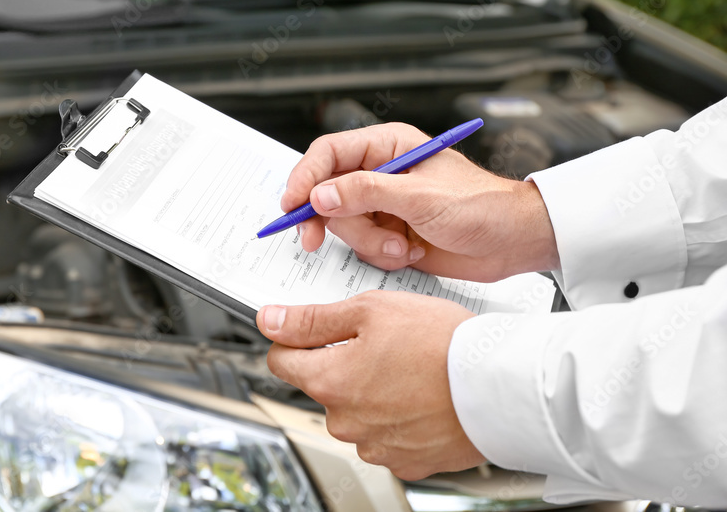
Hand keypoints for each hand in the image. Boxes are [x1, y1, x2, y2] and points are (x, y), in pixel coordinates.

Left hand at [257, 291, 485, 479]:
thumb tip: (270, 321)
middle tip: (384, 342)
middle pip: (323, 386)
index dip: (295, 338)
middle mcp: (346, 422)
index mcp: (330, 382)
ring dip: (372, 391)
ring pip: (356, 411)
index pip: (280, 360)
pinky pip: (387, 435)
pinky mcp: (406, 461)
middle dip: (342, 363)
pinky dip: (398, 416)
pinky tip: (422, 395)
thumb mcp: (371, 310)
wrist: (502, 387)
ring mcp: (375, 446)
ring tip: (411, 368)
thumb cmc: (444, 345)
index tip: (313, 330)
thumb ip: (312, 319)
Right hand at [284, 123, 558, 281]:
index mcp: (388, 147)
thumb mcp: (420, 196)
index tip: (292, 204)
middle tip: (314, 240)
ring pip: (344, 225)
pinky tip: (411, 252)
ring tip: (402, 246)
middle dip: (333, 221)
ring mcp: (384, 206)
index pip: (329, 153)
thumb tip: (321, 194)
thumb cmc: (482, 206)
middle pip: (328, 194)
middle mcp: (381, 173)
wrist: (514, 243)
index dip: (305, 177)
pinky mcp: (390, 233)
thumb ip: (366, 192)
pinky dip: (383, 255)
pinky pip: (363, 246)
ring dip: (369, 242)